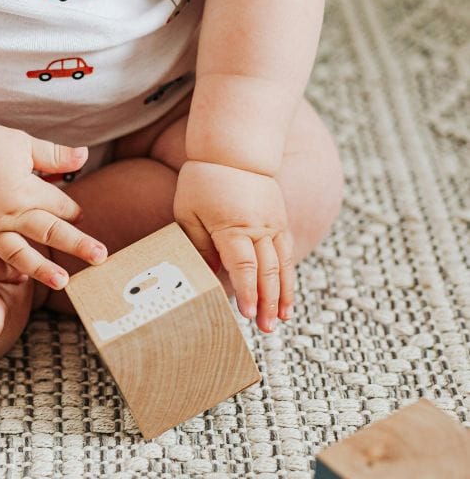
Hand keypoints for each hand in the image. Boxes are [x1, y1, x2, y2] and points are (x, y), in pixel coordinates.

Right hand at [0, 123, 106, 288]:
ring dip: (41, 269)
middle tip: (100, 258)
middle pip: (48, 232)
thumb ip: (53, 155)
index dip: (72, 211)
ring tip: (61, 283)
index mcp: (23, 189)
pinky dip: (1, 272)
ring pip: (17, 253)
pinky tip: (19, 279)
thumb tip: (85, 156)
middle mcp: (7, 213)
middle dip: (77, 244)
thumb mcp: (22, 144)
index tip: (79, 215)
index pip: (59, 205)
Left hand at [174, 160, 294, 331]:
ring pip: (282, 265)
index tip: (247, 314)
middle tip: (265, 329)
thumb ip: (198, 246)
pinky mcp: (279, 221)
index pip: (243, 266)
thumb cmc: (204, 181)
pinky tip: (286, 296)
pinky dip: (288, 277)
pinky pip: (287, 253)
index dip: (247, 292)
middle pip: (267, 271)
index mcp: (233, 227)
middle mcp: (259, 227)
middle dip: (267, 302)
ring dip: (282, 295)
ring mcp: (273, 224)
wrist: (235, 149)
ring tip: (281, 320)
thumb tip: (208, 276)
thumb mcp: (189, 214)